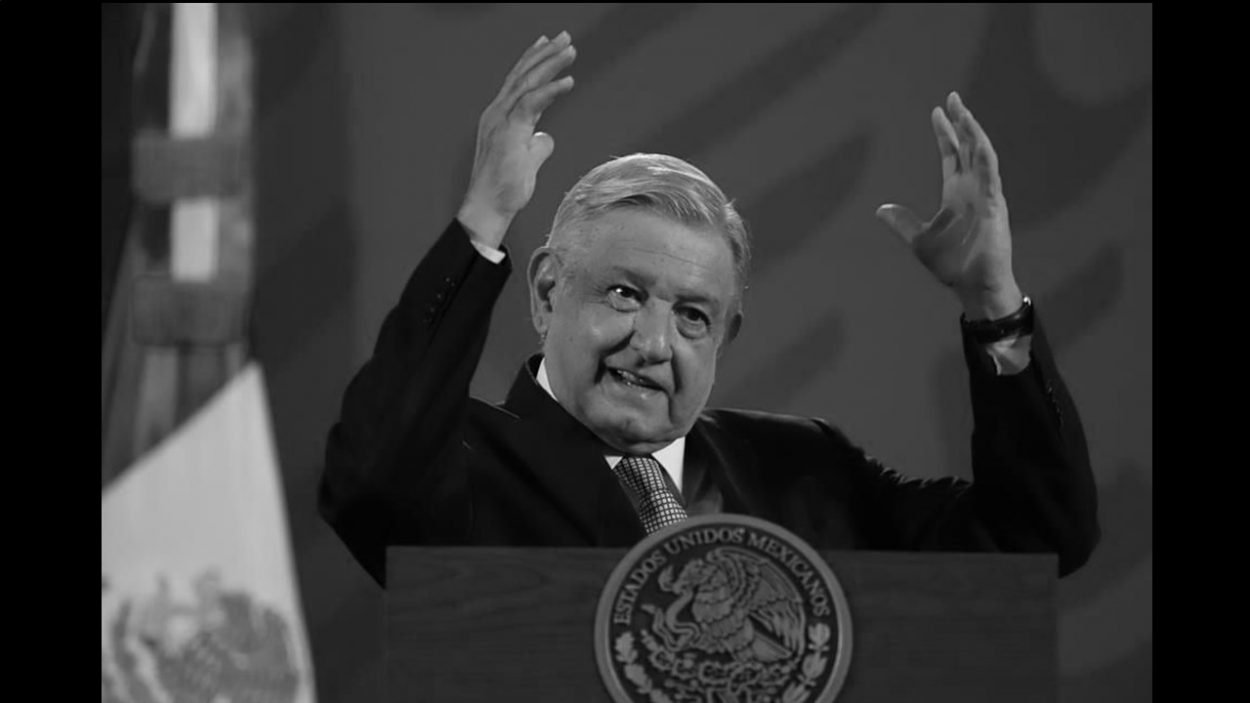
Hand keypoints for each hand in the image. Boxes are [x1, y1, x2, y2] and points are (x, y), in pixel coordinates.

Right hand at [458, 31, 576, 248]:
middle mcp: (497, 113)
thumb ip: (537, 145)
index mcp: (500, 117)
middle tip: (565, 37)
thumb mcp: (527, 161)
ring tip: (570, 50)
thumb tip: (546, 137)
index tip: (549, 45)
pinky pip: (531, 104)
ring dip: (550, 64)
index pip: (518, 82)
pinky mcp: (509, 133)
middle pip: (523, 75)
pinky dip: (550, 90)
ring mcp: (500, 121)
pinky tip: (568, 82)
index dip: (534, 61)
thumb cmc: (505, 188)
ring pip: (527, 83)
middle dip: (544, 53)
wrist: (489, 208)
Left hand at [876, 92, 1021, 319]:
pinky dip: (984, 156)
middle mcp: (972, 189)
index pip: (952, 155)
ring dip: (973, 132)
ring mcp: (985, 195)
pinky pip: (990, 175)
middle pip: (967, 147)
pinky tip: (977, 139)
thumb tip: (881, 209)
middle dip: (961, 122)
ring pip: (981, 154)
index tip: (937, 111)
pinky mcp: (994, 205)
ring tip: (963, 111)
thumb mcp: (918, 240)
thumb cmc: (953, 265)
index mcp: (955, 194)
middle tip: (953, 97)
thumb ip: (902, 222)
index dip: (945, 133)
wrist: (972, 286)